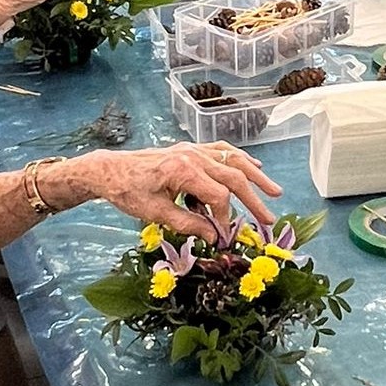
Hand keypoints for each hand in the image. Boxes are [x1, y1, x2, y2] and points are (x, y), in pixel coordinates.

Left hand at [49, 141, 282, 240]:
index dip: (224, 218)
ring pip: (234, 160)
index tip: (224, 234)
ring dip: (256, 176)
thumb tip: (215, 236)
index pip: (219, 196)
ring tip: (275, 192)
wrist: (110, 170)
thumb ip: (188, 224)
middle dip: (254, 199)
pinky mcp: (191, 149)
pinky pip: (222, 151)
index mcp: (183, 171)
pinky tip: (254, 166)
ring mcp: (193, 149)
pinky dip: (240, 159)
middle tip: (269, 220)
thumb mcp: (155, 214)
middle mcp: (192, 155)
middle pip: (234, 176)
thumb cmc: (128, 192)